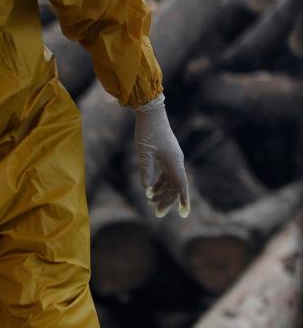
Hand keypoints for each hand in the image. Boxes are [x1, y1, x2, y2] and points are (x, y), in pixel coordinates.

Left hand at [132, 94, 189, 217]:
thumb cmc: (147, 132)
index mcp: (174, 162)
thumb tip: (147, 189)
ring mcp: (171, 159)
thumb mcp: (144, 153)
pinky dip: (159, 183)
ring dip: (161, 193)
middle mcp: (176, 162)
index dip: (183, 200)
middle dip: (167, 201)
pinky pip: (165, 174)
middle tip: (157, 214)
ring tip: (151, 204)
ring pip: (169, 181)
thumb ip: (145, 171)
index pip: (181, 186)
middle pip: (174, 187)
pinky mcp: (165, 156)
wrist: (150, 113)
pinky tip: (151, 191)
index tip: (183, 214)